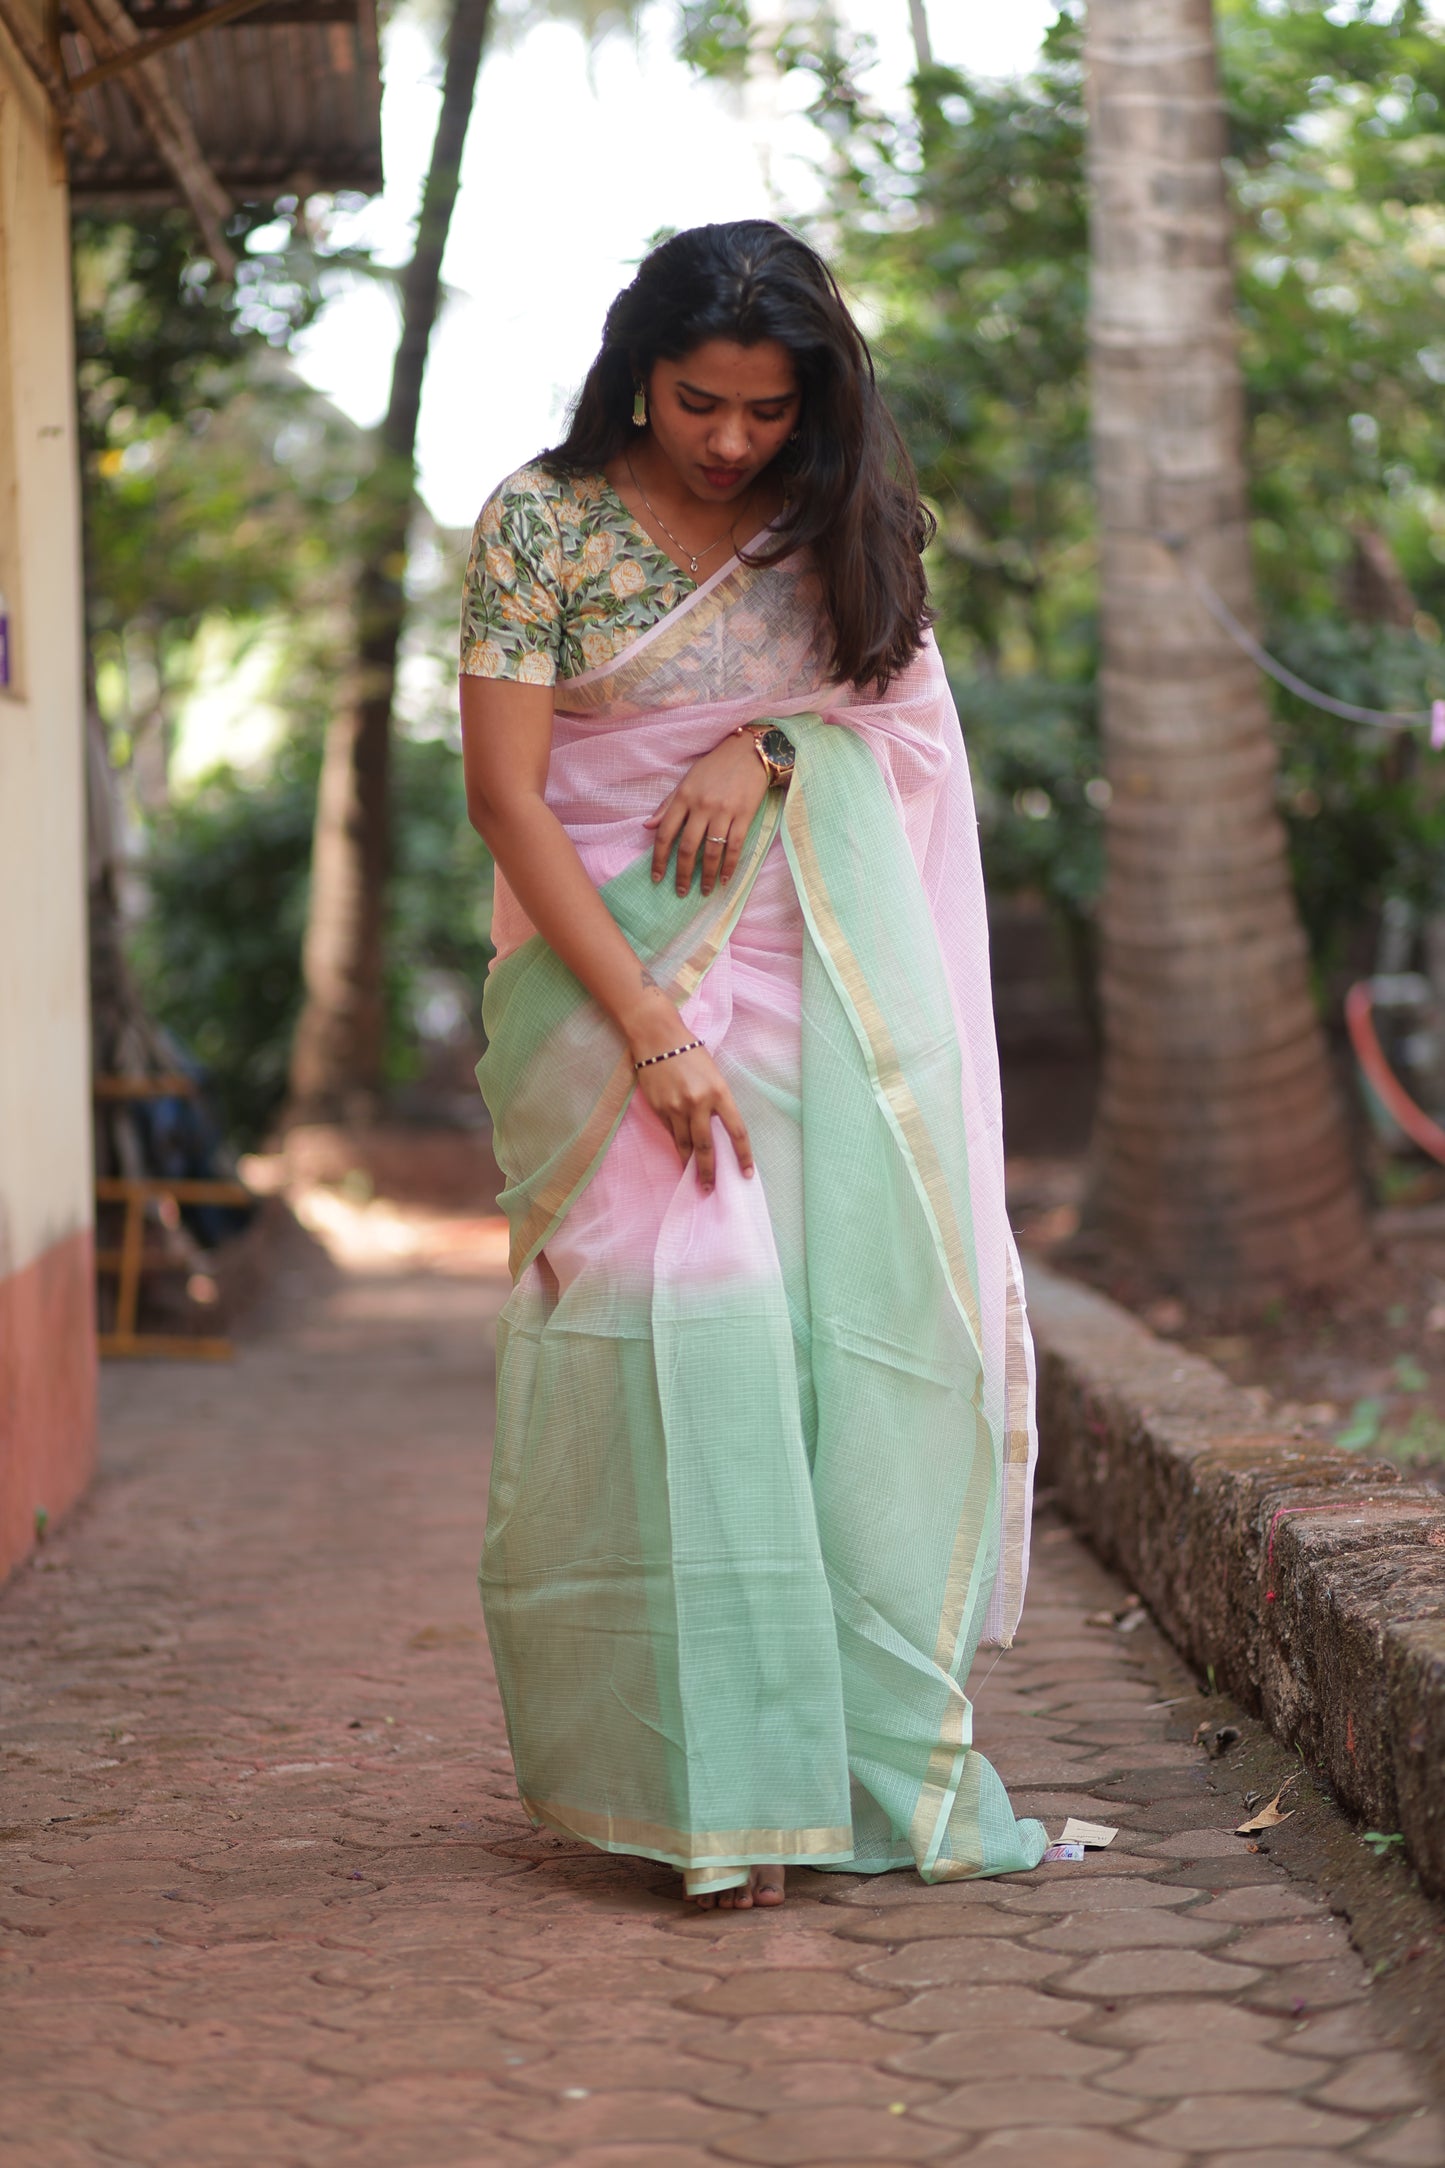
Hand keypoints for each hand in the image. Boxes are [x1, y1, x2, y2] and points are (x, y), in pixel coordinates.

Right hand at [626, 993, 754, 1188]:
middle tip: (709, 1190)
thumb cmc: (689, 1052)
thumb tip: (715, 1130)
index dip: (743, 1156)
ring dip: (689, 1165)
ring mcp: (676, 1107)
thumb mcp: (713, 1074)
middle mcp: (699, 1103)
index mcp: (719, 1092)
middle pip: (706, 1146)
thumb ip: (715, 1101)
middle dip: (709, 1172)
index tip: (746, 1173)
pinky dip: (676, 1145)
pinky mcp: (659, 1108)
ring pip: (684, 1145)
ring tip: (694, 1181)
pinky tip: (680, 1154)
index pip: (736, 1131)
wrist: (657, 1037)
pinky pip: (670, 1133)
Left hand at [644, 730, 767, 896]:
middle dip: (683, 874)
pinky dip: (729, 866)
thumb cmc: (716, 767)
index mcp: (684, 797)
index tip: (657, 878)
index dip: (660, 859)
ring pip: (711, 851)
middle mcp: (702, 806)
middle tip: (681, 892)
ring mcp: (724, 812)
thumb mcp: (687, 780)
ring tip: (703, 890)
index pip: (666, 833)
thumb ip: (667, 805)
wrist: (750, 752)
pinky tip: (724, 879)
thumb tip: (648, 827)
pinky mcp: (744, 815)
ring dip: (706, 875)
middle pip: (688, 847)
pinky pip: (735, 847)